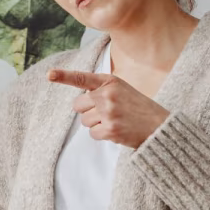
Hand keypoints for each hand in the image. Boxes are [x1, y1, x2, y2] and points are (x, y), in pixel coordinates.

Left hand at [48, 69, 169, 147]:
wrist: (160, 126)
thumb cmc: (139, 108)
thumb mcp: (123, 89)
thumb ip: (102, 90)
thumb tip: (80, 101)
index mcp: (110, 82)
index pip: (82, 78)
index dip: (63, 76)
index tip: (49, 75)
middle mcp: (107, 95)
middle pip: (78, 105)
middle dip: (87, 110)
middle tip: (106, 112)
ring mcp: (108, 112)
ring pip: (84, 121)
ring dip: (96, 124)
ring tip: (115, 121)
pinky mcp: (110, 129)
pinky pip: (93, 134)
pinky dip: (102, 135)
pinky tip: (116, 131)